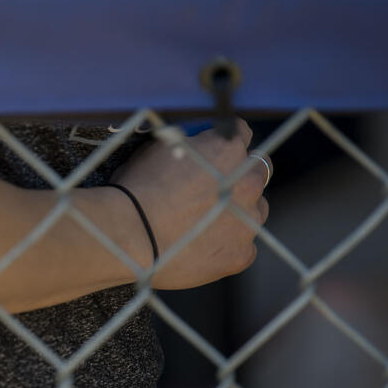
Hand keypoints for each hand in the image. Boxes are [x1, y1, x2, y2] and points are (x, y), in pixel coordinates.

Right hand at [111, 120, 269, 289]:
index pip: (241, 133)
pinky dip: (227, 246)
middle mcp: (248, 181)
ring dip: (237, 212)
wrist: (128, 235)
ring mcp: (248, 220)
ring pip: (255, 211)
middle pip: (258, 170)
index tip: (214, 152)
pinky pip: (243, 247)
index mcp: (227, 149)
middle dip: (240, 176)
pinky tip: (201, 248)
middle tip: (214, 189)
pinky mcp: (242, 253)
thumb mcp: (158, 150)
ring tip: (204, 224)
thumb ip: (188, 147)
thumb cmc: (135, 190)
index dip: (225, 142)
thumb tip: (189, 147)